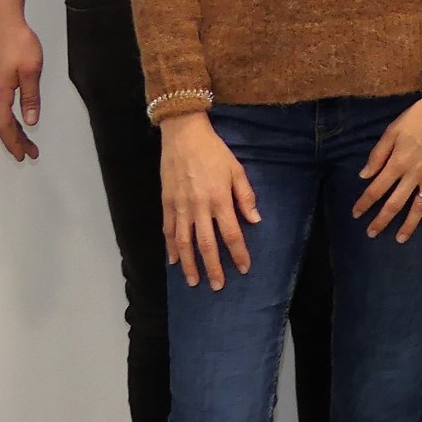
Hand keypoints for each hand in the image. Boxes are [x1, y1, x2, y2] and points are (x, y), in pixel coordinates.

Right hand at [0, 13, 43, 160]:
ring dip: (13, 129)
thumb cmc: (17, 42)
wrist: (0, 20)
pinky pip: (1, 104)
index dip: (15, 143)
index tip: (24, 155)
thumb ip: (31, 96)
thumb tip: (30, 120)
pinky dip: (10, 116)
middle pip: (2, 124)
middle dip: (16, 140)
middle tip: (30, 153)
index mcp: (0, 93)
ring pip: (1, 114)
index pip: (6, 126)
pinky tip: (18, 117)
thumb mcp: (31, 70)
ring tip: (26, 140)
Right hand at [161, 112, 258, 288]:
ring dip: (189, 264)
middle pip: (206, 244)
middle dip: (213, 267)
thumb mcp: (236, 169)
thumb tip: (255, 220)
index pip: (231, 233)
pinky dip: (170, 248)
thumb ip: (245, 196)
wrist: (183, 135)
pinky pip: (168, 231)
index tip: (243, 268)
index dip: (238, 253)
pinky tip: (174, 261)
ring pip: (184, 243)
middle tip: (218, 286)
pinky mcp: (167, 203)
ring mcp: (180, 207)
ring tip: (194, 282)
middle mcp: (199, 207)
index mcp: (220, 199)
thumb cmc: (214, 151)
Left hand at [353, 97, 421, 241]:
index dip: (364, 203)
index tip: (356, 214)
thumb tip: (365, 175)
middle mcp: (414, 174)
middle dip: (382, 220)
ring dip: (410, 224)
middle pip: (395, 203)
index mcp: (398, 163)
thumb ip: (378, 154)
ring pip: (419, 206)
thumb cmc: (417, 116)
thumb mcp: (392, 130)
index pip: (376, 189)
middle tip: (372, 233)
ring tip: (401, 238)